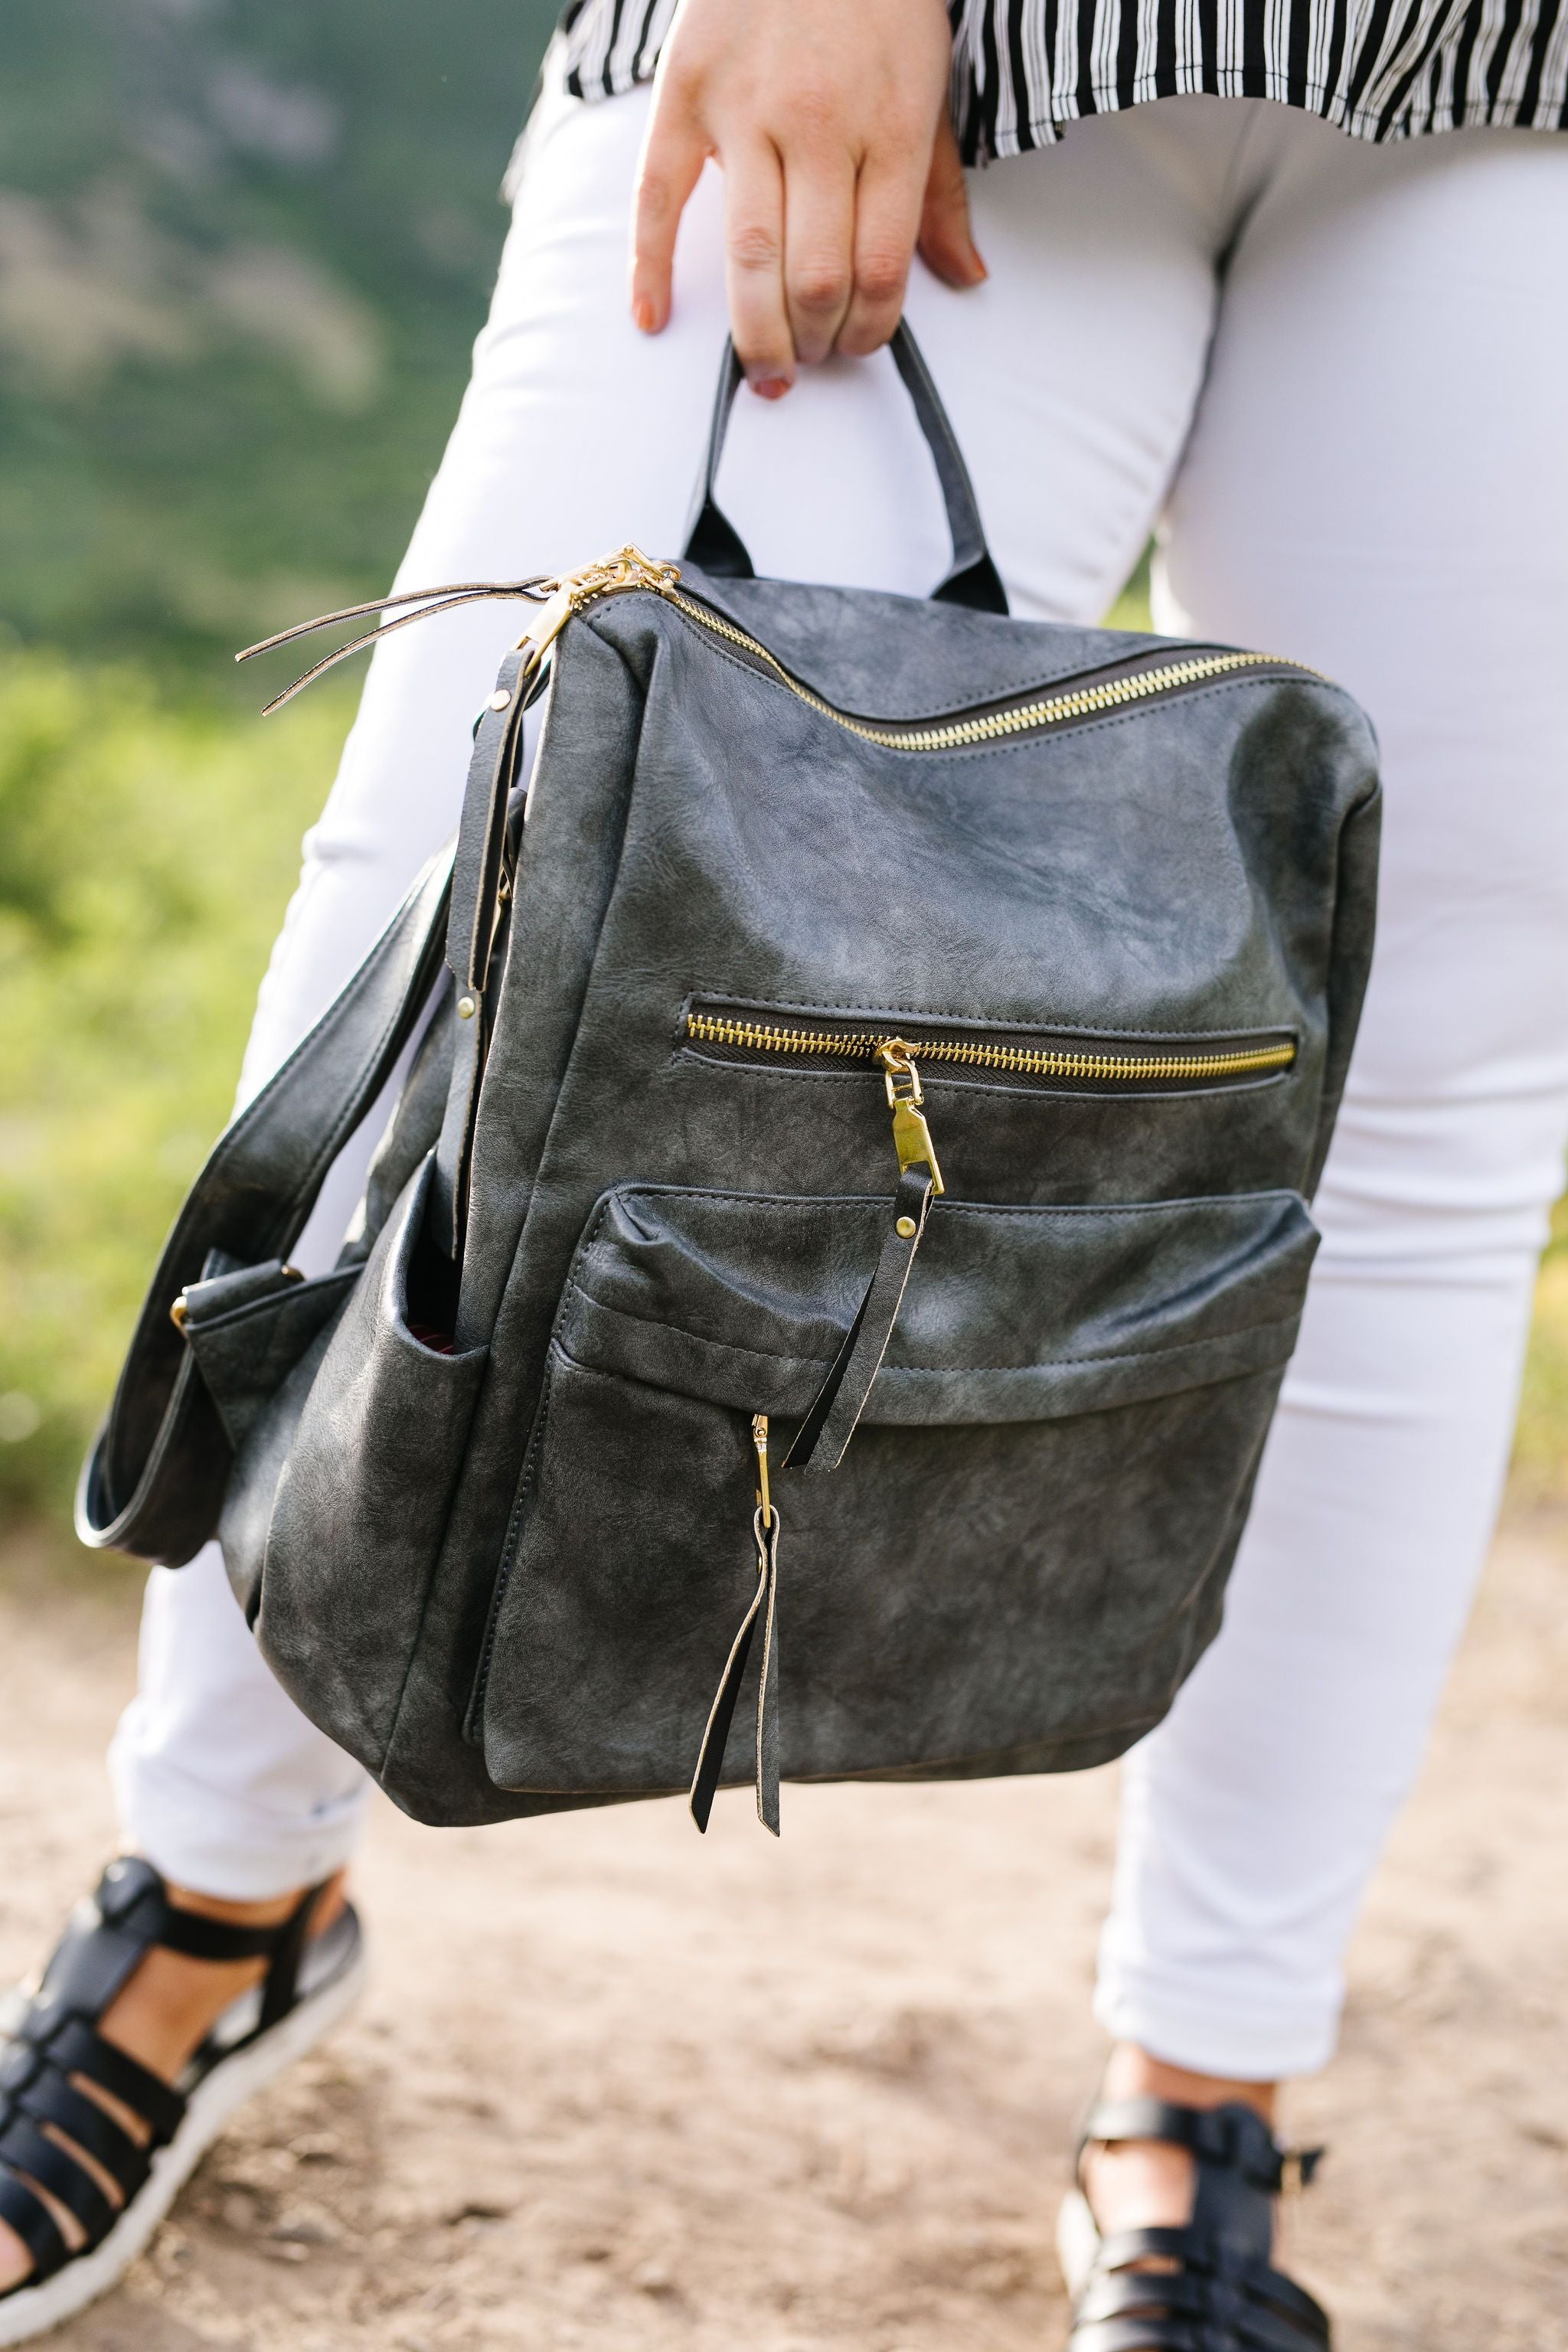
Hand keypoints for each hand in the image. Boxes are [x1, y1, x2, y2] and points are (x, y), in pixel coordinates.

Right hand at [630, 0, 985, 395]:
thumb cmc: (876, 3)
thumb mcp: (928, 88)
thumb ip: (939, 190)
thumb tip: (964, 275)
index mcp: (891, 127)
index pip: (879, 269)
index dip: (868, 330)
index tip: (857, 347)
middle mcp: (820, 124)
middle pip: (816, 277)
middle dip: (815, 340)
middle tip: (810, 357)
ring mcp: (746, 110)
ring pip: (751, 256)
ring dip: (758, 330)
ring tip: (765, 363)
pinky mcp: (685, 93)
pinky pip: (659, 196)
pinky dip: (650, 266)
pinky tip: (653, 316)